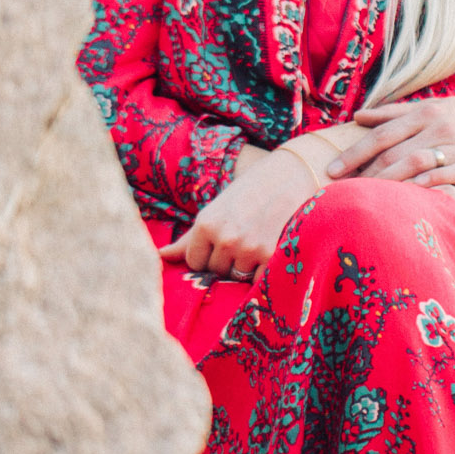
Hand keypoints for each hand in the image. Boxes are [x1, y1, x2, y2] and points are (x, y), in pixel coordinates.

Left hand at [159, 140, 326, 278]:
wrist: (294, 173)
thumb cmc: (252, 190)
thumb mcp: (217, 208)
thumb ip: (190, 238)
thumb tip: (161, 255)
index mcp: (205, 223)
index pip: (195, 262)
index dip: (209, 255)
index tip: (224, 240)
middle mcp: (224, 238)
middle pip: (216, 272)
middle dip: (228, 261)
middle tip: (245, 236)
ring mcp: (248, 248)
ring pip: (237, 277)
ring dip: (247, 266)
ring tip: (259, 239)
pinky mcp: (272, 255)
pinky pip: (258, 280)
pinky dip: (264, 270)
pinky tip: (271, 248)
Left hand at [328, 91, 454, 196]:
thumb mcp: (437, 107)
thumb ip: (397, 113)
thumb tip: (359, 115)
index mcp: (426, 112)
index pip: (382, 133)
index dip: (355, 151)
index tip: (330, 169)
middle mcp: (439, 127)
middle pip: (393, 150)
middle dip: (363, 171)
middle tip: (337, 189)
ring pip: (415, 164)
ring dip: (387, 181)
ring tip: (364, 198)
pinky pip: (446, 178)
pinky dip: (424, 188)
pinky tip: (406, 200)